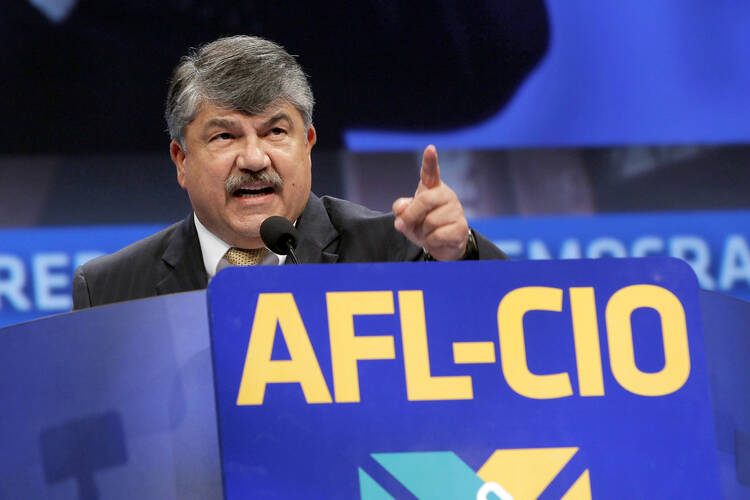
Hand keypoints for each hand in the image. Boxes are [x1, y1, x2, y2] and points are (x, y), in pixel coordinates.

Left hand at [393, 145, 468, 260]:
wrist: (441, 245)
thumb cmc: (423, 225)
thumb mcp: (406, 217)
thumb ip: (401, 209)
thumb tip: (401, 211)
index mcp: (431, 188)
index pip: (430, 172)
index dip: (430, 160)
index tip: (430, 148)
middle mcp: (445, 195)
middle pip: (424, 200)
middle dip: (410, 215)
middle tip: (401, 225)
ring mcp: (456, 210)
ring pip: (430, 221)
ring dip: (423, 232)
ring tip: (428, 232)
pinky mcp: (461, 226)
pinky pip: (437, 235)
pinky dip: (431, 241)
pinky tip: (437, 239)